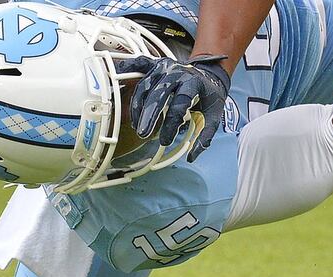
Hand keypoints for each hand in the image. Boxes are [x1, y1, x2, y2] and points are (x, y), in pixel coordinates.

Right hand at [115, 55, 229, 160]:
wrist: (209, 74)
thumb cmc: (210, 97)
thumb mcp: (215, 115)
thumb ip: (205, 136)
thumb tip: (192, 157)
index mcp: (193, 84)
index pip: (179, 105)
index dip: (171, 124)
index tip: (166, 141)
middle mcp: (177, 72)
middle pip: (158, 94)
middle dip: (149, 115)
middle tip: (142, 134)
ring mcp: (164, 66)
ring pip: (145, 85)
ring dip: (137, 106)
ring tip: (136, 125)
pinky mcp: (155, 63)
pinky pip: (138, 65)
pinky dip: (127, 70)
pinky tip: (118, 85)